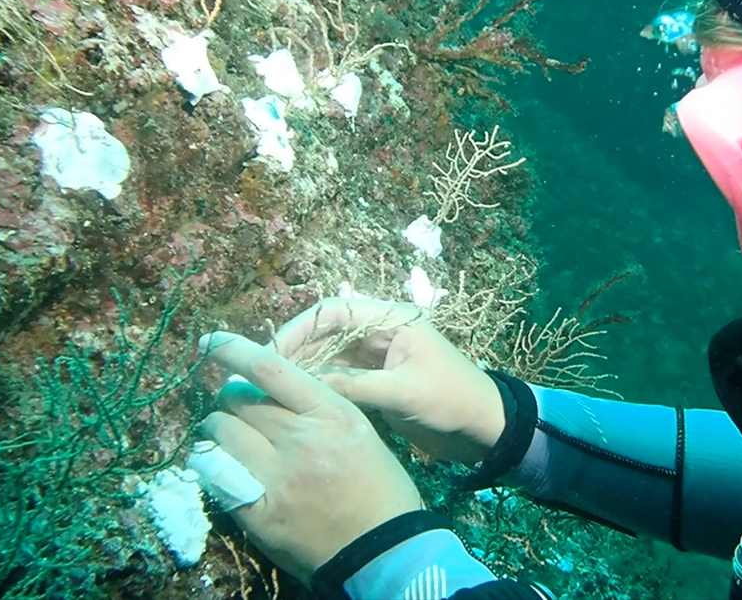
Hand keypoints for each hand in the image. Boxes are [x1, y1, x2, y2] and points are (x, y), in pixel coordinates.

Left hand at [198, 331, 421, 584]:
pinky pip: (215, 475)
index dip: (234, 350)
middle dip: (230, 401)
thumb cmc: (379, 485)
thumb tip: (263, 390)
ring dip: (218, 433)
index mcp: (332, 414)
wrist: (384, 548)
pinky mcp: (259, 512)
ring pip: (219, 433)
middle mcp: (301, 439)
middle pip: (237, 400)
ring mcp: (277, 477)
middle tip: (237, 412)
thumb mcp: (356, 431)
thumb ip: (313, 407)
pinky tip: (221, 469)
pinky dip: (212, 466)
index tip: (210, 343)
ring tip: (229, 442)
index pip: (270, 368)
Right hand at [271, 297, 505, 464]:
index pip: (333, 312)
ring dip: (300, 370)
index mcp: (392, 319)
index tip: (270, 356)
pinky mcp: (374, 382)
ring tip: (266, 391)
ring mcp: (375, 358)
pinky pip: (336, 377)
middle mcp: (380, 332)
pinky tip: (291, 402)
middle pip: (323, 332)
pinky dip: (315, 386)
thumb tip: (304, 386)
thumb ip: (356, 387)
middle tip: (257, 378)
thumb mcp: (405, 393)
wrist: (484, 429)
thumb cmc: (453, 401)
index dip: (298, 329)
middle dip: (292, 351)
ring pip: (326, 356)